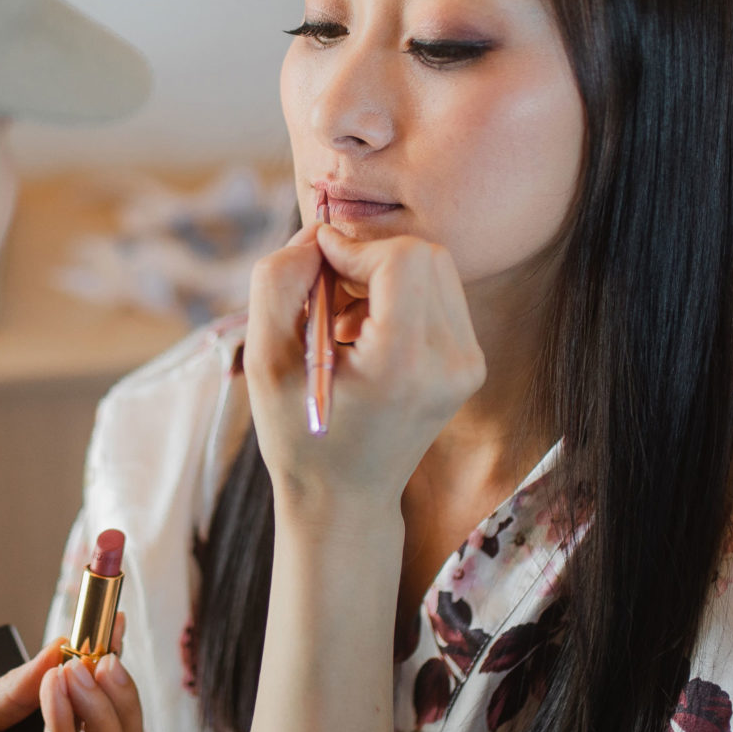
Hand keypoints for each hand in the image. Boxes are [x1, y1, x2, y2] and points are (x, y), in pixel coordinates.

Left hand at [0, 618, 144, 731]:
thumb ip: (17, 687)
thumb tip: (62, 646)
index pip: (104, 720)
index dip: (116, 675)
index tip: (116, 624)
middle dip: (121, 694)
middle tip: (103, 655)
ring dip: (100, 705)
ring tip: (77, 668)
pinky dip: (65, 723)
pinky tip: (52, 688)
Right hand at [244, 223, 484, 536]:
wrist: (344, 498)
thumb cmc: (298, 434)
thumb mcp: (263, 359)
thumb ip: (279, 281)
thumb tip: (318, 233)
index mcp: (403, 363)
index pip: (401, 258)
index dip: (353, 244)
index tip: (315, 262)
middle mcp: (450, 361)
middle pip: (424, 253)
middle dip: (368, 256)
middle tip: (326, 292)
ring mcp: (467, 364)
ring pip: (434, 267)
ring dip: (383, 273)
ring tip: (342, 317)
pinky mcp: (469, 363)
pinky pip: (439, 293)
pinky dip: (399, 295)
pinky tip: (364, 331)